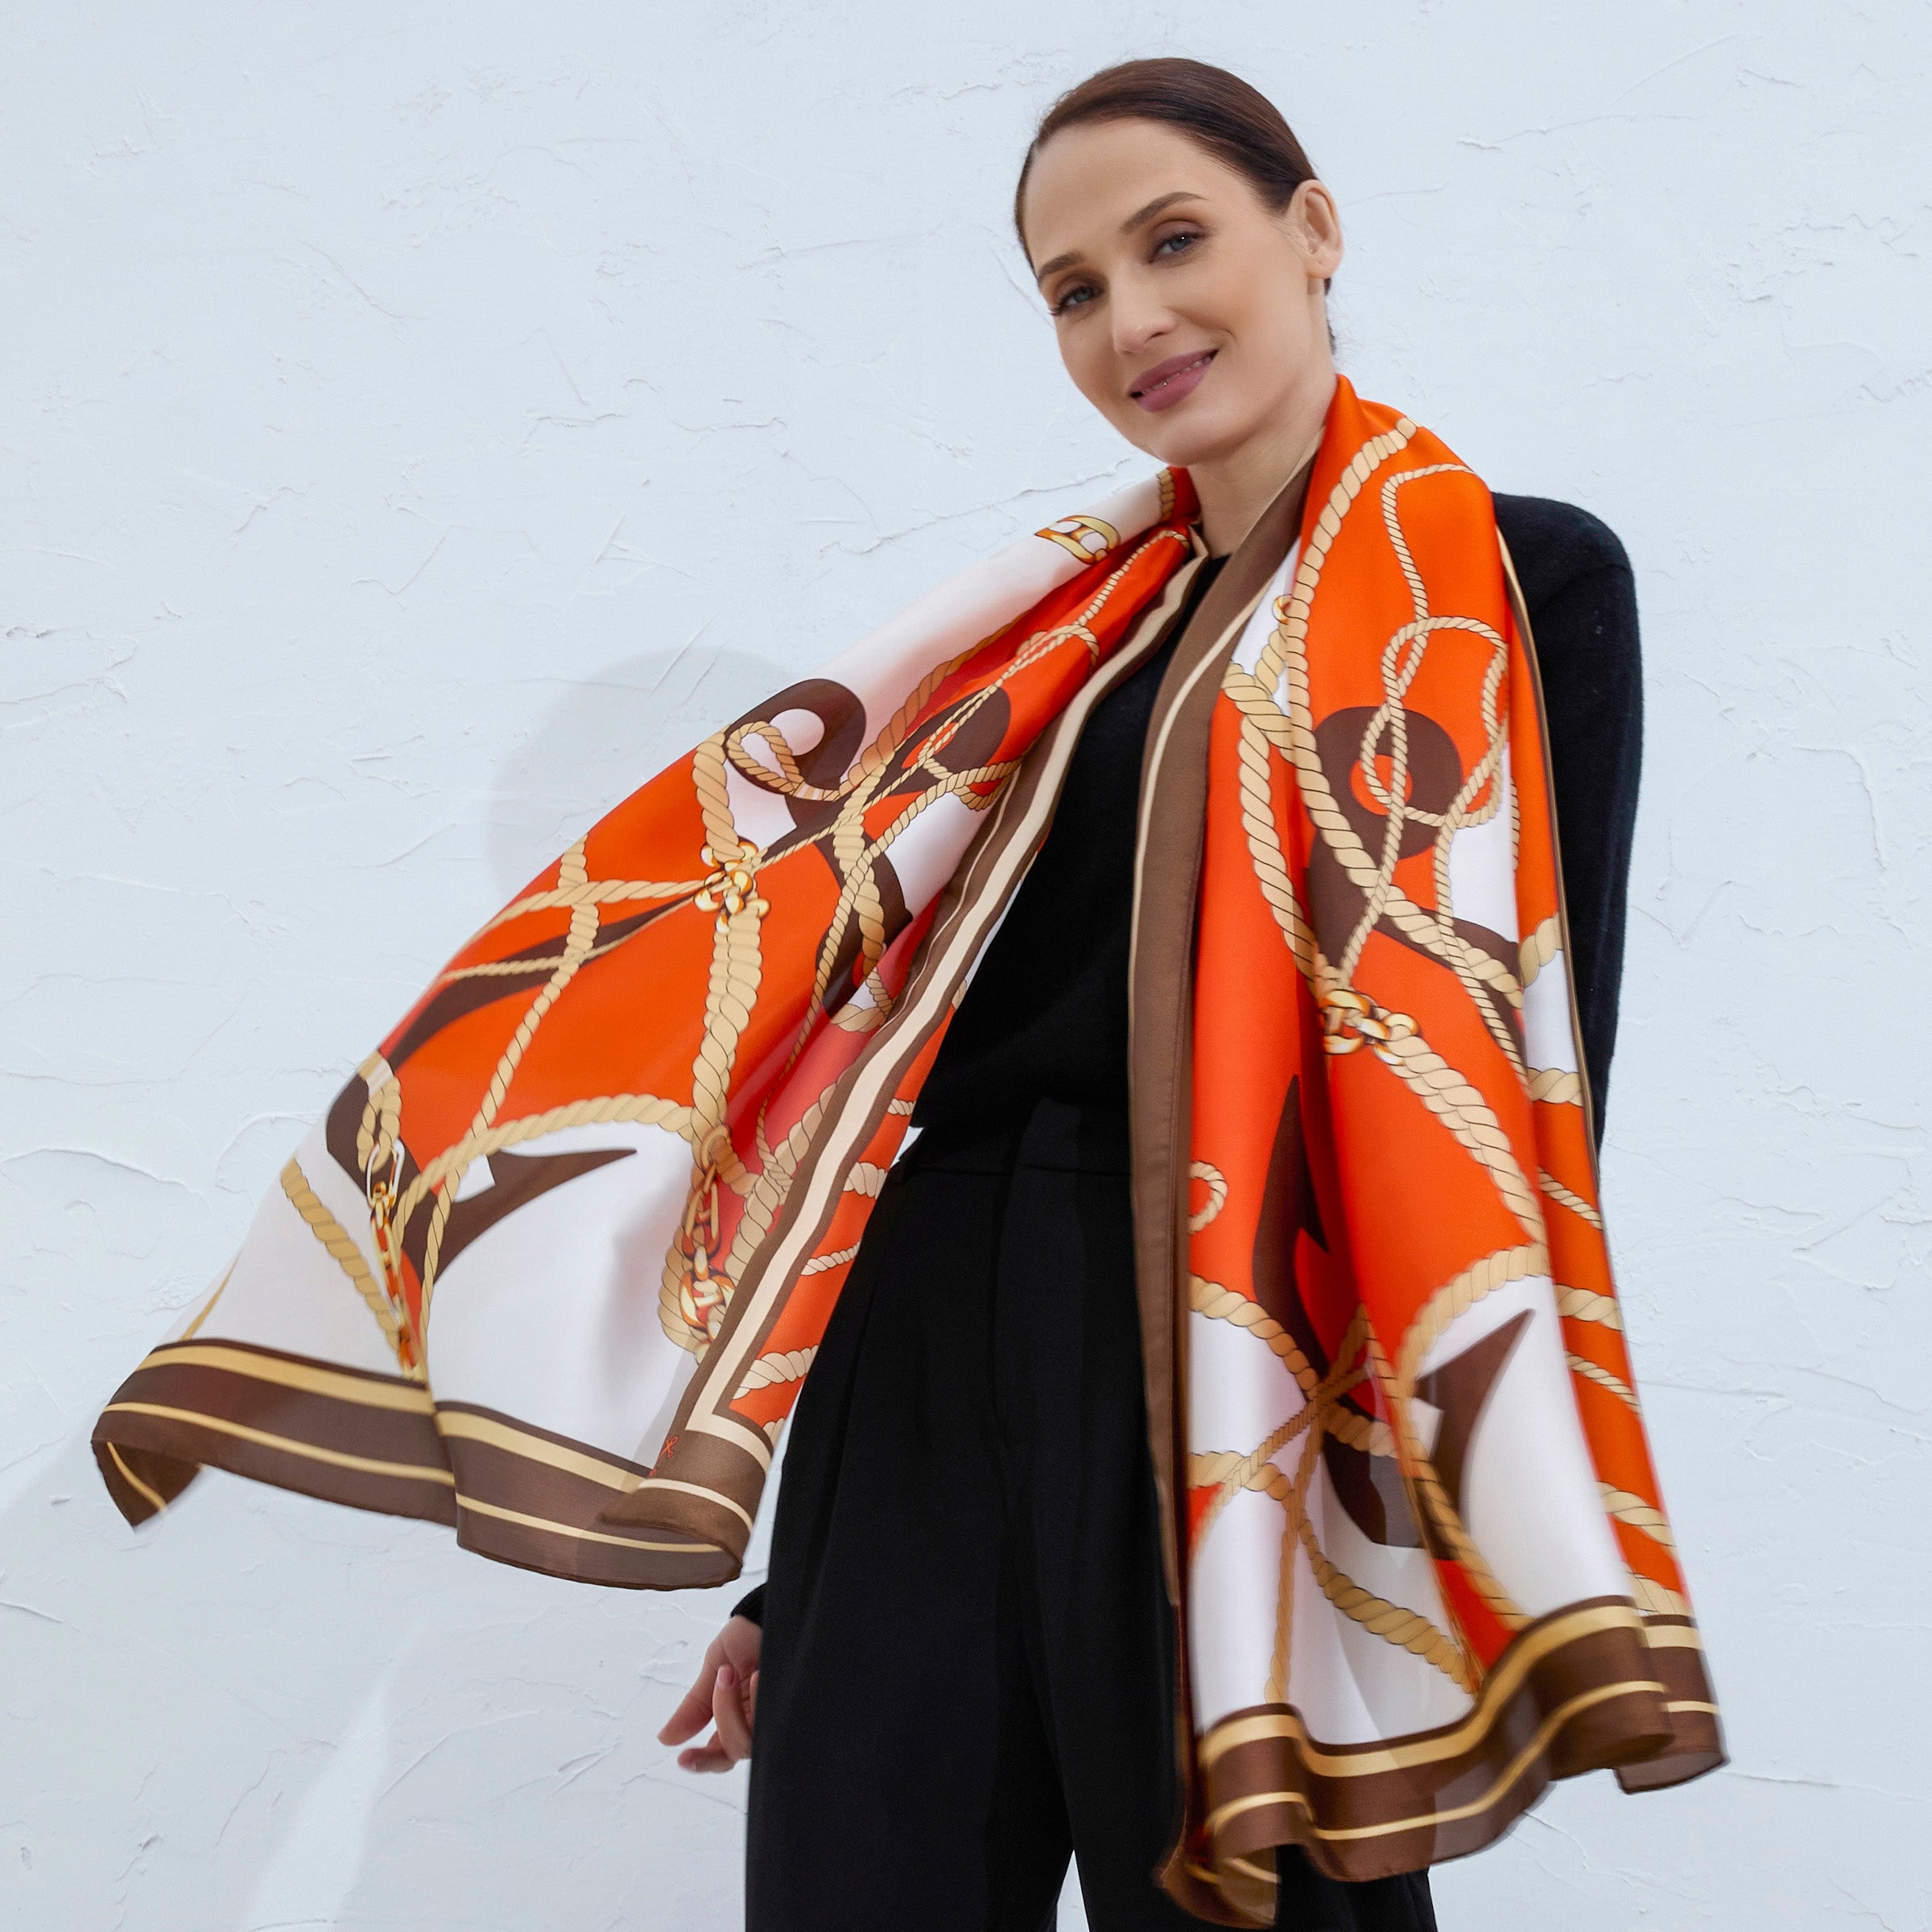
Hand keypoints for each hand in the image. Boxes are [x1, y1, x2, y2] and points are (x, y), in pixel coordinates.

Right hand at [657, 1613, 761, 1772]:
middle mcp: (756, 1722)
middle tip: (719, 1686)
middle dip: (721, 1722)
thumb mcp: (714, 1668)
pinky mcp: (794, 1705)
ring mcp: (776, 1715)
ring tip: (732, 1672)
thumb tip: (665, 1738)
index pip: (719, 1754)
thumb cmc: (747, 1635)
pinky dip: (759, 1698)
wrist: (775, 1608)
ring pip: (750, 1741)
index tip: (682, 1758)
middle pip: (735, 1751)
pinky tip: (758, 1675)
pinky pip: (773, 1721)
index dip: (701, 1761)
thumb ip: (695, 1705)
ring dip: (732, 1707)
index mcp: (734, 1717)